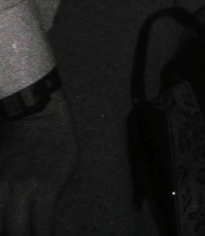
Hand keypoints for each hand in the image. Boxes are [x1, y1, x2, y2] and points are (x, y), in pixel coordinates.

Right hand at [0, 98, 75, 235]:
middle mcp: (18, 192)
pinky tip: (4, 215)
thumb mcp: (66, 170)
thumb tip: (40, 222)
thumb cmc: (58, 140)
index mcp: (44, 190)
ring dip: (6, 226)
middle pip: (13, 233)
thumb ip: (51, 198)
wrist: (35, 113)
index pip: (40, 232)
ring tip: (13, 225)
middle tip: (24, 234)